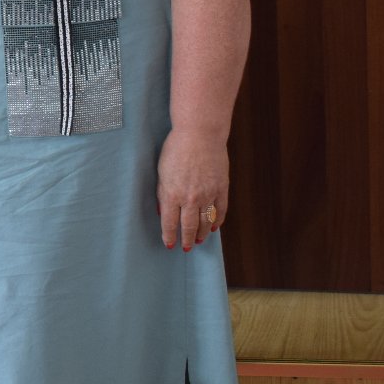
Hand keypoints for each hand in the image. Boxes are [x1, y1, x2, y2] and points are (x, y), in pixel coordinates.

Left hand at [155, 129, 228, 251]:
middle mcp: (190, 198)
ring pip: (206, 222)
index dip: (169, 236)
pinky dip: (217, 221)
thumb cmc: (176, 149)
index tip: (169, 245)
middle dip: (186, 240)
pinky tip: (214, 227)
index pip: (170, 223)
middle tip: (186, 248)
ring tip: (199, 241)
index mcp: (172, 194)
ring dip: (202, 234)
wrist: (200, 135)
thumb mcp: (161, 172)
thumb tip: (164, 212)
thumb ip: (163, 194)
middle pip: (189, 226)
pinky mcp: (222, 188)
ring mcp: (208, 194)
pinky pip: (220, 210)